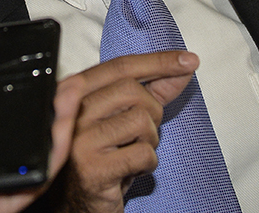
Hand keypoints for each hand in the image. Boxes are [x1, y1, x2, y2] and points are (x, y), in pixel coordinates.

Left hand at [0, 79, 82, 212]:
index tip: (25, 78)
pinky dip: (53, 153)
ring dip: (57, 124)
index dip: (7, 103)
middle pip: (16, 139)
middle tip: (60, 81)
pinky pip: (33, 182)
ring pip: (32, 157)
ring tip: (71, 92)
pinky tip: (64, 121)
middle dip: (41, 109)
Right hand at [52, 51, 198, 212]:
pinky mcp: (92, 168)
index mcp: (74, 92)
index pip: (120, 66)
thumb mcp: (125, 118)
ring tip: (132, 152)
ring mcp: (79, 139)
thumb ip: (153, 90)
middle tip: (142, 132)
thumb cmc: (102, 156)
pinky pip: (142, 153)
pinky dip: (148, 163)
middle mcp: (70, 111)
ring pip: (140, 120)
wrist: (77, 202)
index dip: (158, 61)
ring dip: (149, 140)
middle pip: (132, 90)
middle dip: (152, 111)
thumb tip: (184, 66)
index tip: (188, 60)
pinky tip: (132, 170)